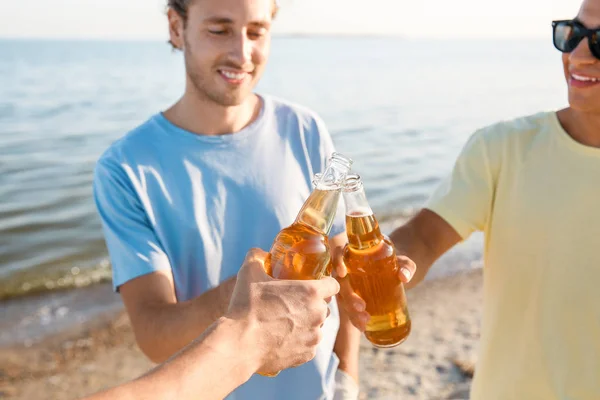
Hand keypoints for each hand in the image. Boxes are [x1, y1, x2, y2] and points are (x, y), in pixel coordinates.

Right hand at [226, 248, 340, 374]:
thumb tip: (259, 252)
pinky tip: (281, 338)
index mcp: (311, 292)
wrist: (240, 344)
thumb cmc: (246, 307)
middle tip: (291, 303)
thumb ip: (256, 257)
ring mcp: (314, 336)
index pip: (333, 284)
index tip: (313, 284)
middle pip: (324, 306)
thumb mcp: (249, 273)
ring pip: (316, 326)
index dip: (324, 283)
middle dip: (312, 304)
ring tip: (284, 322)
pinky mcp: (306, 354)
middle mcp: (318, 314)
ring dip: (306, 323)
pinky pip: (308, 345)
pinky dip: (299, 342)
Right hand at [334, 252, 415, 331]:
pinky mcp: (352, 298)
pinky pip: (348, 308)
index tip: (343, 273)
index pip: (340, 252)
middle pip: (340, 281)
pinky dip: (354, 318)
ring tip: (365, 322)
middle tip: (362, 307)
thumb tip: (404, 276)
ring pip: (342, 297)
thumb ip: (407, 266)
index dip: (337, 261)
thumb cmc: (398, 264)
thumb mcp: (404, 262)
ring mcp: (348, 284)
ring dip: (350, 311)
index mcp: (356, 254)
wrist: (397, 274)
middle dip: (348, 296)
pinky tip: (363, 327)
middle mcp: (348, 268)